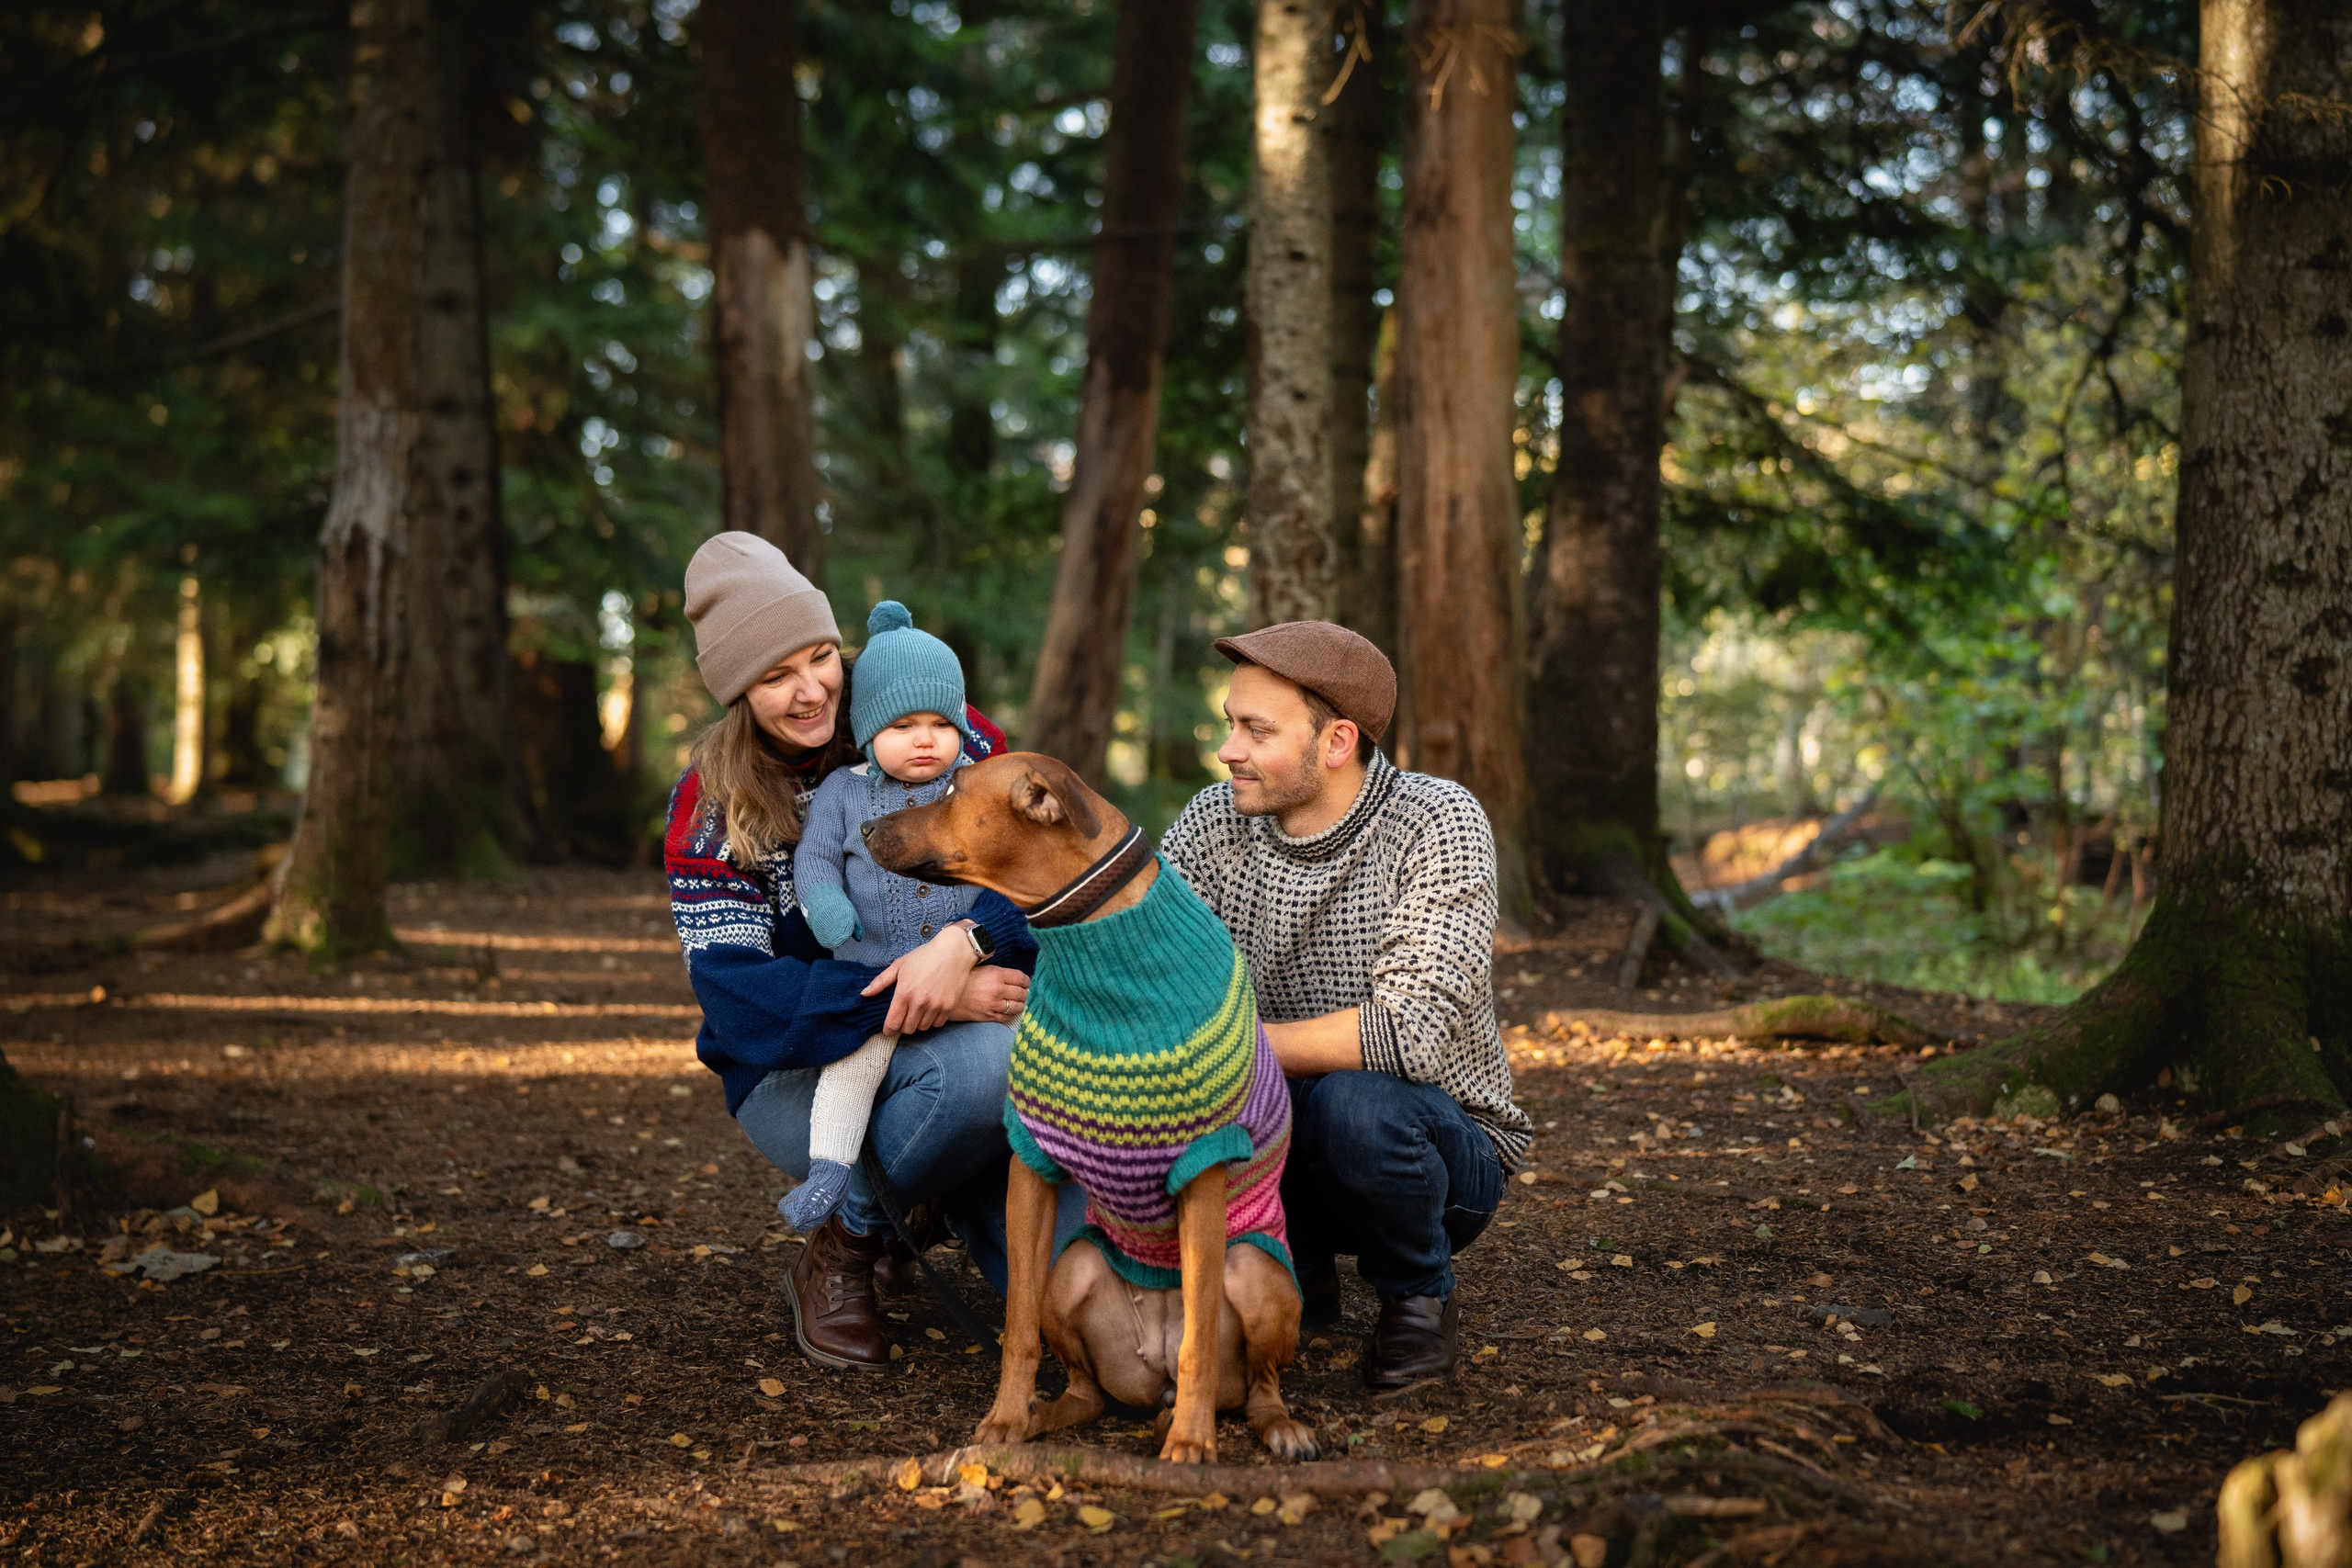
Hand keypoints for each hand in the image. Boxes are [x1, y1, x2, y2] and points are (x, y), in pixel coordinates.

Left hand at [864, 923, 980, 1033]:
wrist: (954, 951)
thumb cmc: (925, 956)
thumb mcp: (900, 965)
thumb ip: (881, 981)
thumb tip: (864, 994)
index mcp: (904, 992)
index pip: (893, 1023)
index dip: (888, 1030)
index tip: (889, 1029)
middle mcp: (919, 1002)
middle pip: (907, 1029)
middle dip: (903, 1025)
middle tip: (905, 1016)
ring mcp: (935, 1005)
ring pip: (922, 1028)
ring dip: (918, 1022)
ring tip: (918, 1011)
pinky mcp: (948, 1006)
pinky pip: (937, 1024)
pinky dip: (933, 1020)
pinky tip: (931, 1009)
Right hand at [951, 963, 1029, 1025]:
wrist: (944, 996)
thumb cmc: (961, 980)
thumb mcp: (980, 968)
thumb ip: (997, 972)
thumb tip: (1013, 976)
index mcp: (996, 974)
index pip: (1021, 978)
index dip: (1026, 980)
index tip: (1026, 982)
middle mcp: (997, 990)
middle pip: (1022, 992)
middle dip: (1024, 992)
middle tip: (1024, 991)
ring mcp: (994, 1005)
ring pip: (1018, 1006)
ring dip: (1021, 1004)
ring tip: (1019, 1001)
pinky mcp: (988, 1016)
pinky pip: (1007, 1017)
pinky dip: (1011, 1014)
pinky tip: (1010, 1010)